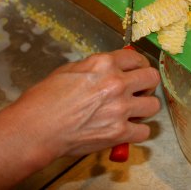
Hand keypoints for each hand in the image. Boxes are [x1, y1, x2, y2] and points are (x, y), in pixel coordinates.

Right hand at [0, 49, 159, 187]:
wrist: (36, 129)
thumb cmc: (45, 100)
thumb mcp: (70, 70)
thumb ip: (96, 68)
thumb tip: (110, 69)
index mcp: (104, 64)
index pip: (136, 58)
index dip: (138, 65)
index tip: (137, 71)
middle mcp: (117, 83)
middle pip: (152, 78)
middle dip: (147, 84)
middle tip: (139, 90)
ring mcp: (120, 108)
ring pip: (154, 105)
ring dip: (145, 108)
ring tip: (134, 111)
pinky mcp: (119, 132)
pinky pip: (144, 131)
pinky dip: (138, 132)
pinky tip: (128, 130)